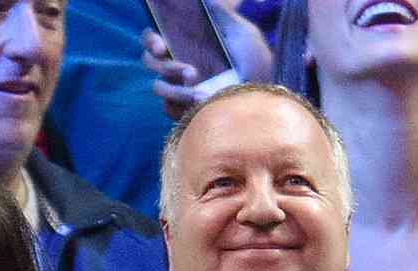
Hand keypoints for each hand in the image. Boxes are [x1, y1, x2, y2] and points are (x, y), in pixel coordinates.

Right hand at [140, 0, 273, 118]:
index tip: (162, 46)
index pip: (153, 37)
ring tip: (202, 95)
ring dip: (177, 91)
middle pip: (150, 62)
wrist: (267, 93)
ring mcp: (177, 89)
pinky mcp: (183, 112)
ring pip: (159, 87)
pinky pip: (169, 109)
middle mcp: (176, 64)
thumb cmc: (255, 60)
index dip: (151, 40)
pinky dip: (181, 108)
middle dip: (167, 67)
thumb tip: (202, 1)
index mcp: (183, 43)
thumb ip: (220, 15)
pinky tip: (202, 106)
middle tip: (191, 73)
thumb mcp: (242, 32)